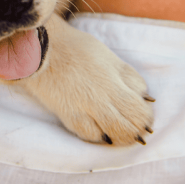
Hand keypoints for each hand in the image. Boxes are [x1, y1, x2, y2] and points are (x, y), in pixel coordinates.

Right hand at [22, 13, 153, 145]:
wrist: (40, 48)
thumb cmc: (74, 47)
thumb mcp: (106, 54)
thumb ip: (125, 74)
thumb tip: (144, 96)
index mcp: (115, 74)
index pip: (141, 100)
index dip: (145, 108)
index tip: (141, 109)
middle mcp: (104, 92)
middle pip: (134, 120)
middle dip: (139, 126)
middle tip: (136, 126)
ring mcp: (87, 106)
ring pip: (117, 133)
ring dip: (124, 136)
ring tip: (121, 134)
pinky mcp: (70, 115)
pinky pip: (91, 135)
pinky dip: (100, 136)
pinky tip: (100, 132)